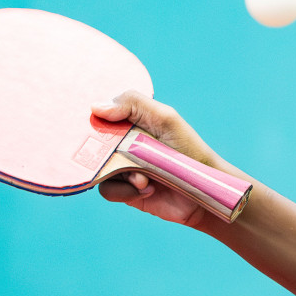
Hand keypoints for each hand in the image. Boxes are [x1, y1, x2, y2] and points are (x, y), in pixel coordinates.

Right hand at [91, 91, 226, 226]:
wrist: (202, 190)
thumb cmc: (188, 149)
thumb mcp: (165, 118)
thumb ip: (134, 104)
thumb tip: (95, 108)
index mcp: (130, 123)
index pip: (100, 117)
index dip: (93, 121)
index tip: (94, 127)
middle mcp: (122, 144)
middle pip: (92, 144)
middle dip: (102, 152)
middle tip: (121, 155)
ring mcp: (123, 168)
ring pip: (97, 169)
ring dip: (122, 174)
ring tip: (144, 177)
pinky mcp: (125, 191)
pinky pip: (107, 190)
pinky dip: (126, 190)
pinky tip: (148, 188)